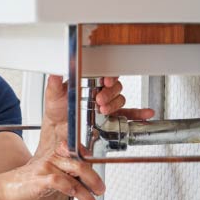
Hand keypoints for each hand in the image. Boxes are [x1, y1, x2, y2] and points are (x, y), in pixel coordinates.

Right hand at [0, 142, 105, 199]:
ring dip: (88, 195)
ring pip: (75, 178)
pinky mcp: (40, 180)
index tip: (99, 180)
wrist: (2, 189)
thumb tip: (79, 182)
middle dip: (95, 180)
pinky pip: (60, 182)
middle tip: (101, 191)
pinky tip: (77, 198)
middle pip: (81, 165)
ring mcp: (46, 168)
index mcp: (54, 156)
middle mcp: (52, 159)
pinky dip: (71, 190)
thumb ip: (61, 174)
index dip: (92, 165)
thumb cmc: (22, 183)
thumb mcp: (44, 174)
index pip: (79, 156)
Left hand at [41, 75, 155, 129]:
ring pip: (119, 99)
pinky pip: (128, 114)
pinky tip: (146, 114)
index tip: (106, 80)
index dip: (109, 75)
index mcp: (89, 82)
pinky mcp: (110, 117)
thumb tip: (55, 70)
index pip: (105, 74)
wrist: (57, 129)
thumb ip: (54, 83)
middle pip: (114, 87)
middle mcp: (100, 92)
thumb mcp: (53, 94)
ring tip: (103, 109)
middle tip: (100, 99)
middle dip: (109, 92)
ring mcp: (106, 104)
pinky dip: (138, 114)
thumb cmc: (57, 109)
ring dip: (114, 104)